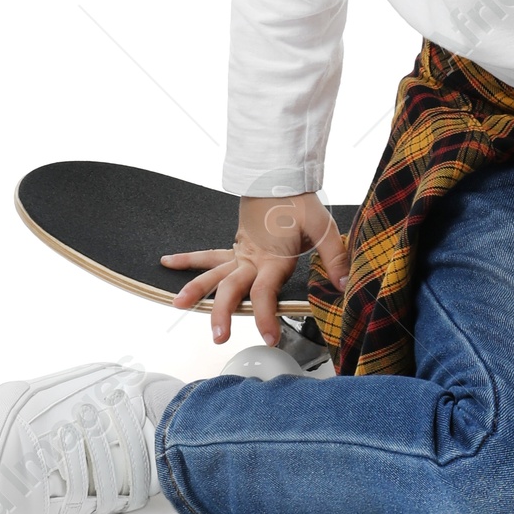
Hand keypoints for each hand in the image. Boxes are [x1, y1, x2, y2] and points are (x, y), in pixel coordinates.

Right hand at [159, 191, 349, 345]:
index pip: (266, 293)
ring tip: (177, 303)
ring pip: (213, 272)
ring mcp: (241, 251)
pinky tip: (169, 263)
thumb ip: (334, 258)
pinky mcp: (237, 245)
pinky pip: (211, 255)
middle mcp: (252, 257)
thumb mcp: (323, 227)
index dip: (266, 317)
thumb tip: (344, 284)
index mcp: (273, 257)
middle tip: (218, 336)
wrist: (279, 174)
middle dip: (223, 314)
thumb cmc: (300, 201)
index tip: (269, 338)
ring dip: (195, 288)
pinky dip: (190, 259)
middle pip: (232, 288)